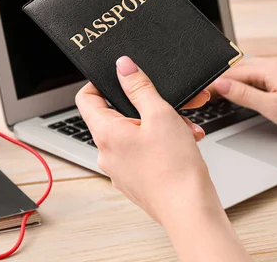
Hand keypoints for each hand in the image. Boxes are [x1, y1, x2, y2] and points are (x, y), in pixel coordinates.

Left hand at [75, 56, 221, 224]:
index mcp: (105, 134)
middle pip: (118, 115)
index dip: (101, 82)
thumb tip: (122, 66)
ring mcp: (122, 169)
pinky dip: (164, 142)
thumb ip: (139, 87)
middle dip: (147, 104)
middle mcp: (107, 153)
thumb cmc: (174, 168)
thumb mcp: (159, 114)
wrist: (190, 210)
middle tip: (170, 101)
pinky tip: (187, 140)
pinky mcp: (137, 179)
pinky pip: (145, 151)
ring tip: (186, 126)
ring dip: (161, 124)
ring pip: (136, 133)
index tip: (122, 75)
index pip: (86, 98)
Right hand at [210, 58, 276, 135]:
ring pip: (257, 70)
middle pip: (245, 67)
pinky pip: (269, 74)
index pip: (234, 71)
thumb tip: (222, 84)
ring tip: (230, 91)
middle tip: (213, 91)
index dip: (218, 81)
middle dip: (228, 78)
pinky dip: (257, 81)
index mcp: (271, 68)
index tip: (205, 89)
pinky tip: (256, 90)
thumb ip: (243, 95)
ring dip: (242, 79)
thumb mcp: (271, 107)